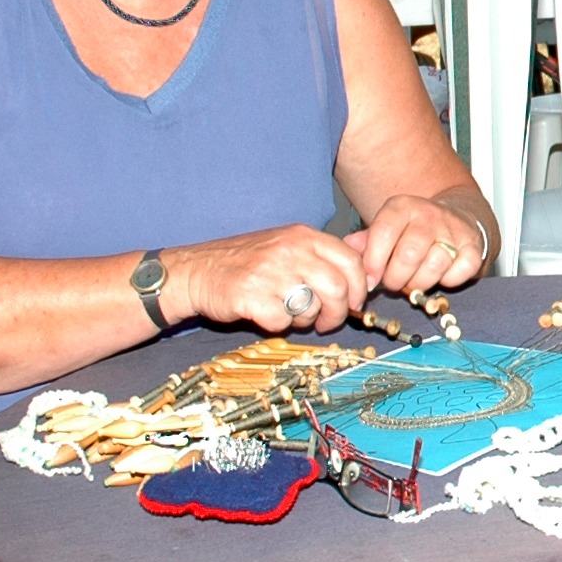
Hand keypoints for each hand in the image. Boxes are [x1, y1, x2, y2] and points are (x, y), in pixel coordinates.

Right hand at [164, 225, 376, 334]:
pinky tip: (268, 315)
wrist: (198, 271)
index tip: (354, 302)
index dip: (359, 287)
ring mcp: (271, 273)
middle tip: (328, 321)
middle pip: (337, 288)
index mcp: (303, 236)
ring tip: (291, 314)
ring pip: (313, 307)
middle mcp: (290, 250)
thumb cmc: (247, 263)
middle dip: (338, 312)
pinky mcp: (252, 297)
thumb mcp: (287, 246)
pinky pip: (283, 322)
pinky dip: (280, 326)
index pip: (350, 260)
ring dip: (307, 320)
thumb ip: (322, 257)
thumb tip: (363, 277)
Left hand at [350, 194, 488, 301]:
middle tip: (393, 283)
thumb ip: (366, 241)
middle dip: (396, 278)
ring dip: (420, 283)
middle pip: (409, 254)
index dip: (373, 262)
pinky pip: (461, 271)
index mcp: (402, 207)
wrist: (456, 219)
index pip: (383, 234)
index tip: (370, 279)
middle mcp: (429, 215)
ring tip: (415, 282)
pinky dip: (449, 281)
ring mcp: (454, 230)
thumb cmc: (413, 231)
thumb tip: (348, 249)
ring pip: (434, 265)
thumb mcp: (387, 229)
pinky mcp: (474, 247)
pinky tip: (441, 277)